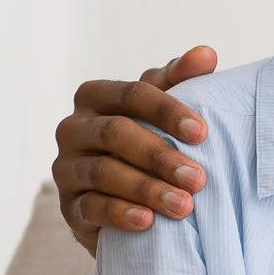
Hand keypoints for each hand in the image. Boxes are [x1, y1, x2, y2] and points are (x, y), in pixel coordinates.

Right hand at [52, 46, 219, 252]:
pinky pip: (91, 207)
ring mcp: (67, 167)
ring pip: (103, 171)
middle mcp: (73, 128)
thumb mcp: (162, 112)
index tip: (202, 133)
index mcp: (96, 97)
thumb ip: (180, 81)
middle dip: (160, 156)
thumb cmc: (150, 141)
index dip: (167, 111)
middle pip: (116, 133)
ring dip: (146, 188)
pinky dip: (120, 213)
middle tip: (199, 179)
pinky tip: (148, 221)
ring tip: (184, 205)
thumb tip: (206, 53)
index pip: (131, 94)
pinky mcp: (68, 206)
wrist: (127, 199)